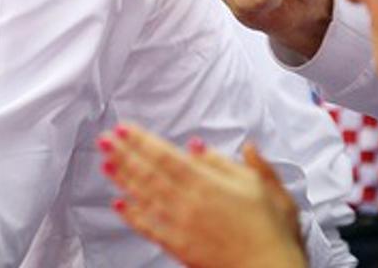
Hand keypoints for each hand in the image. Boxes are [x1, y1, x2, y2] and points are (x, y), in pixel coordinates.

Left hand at [101, 124, 306, 267]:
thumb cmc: (273, 232)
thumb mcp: (267, 188)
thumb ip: (234, 163)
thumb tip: (202, 146)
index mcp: (209, 184)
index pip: (165, 156)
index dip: (141, 141)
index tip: (123, 129)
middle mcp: (189, 203)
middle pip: (149, 173)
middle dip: (124, 154)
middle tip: (104, 140)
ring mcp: (181, 225)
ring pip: (144, 197)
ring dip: (123, 179)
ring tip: (106, 163)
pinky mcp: (179, 247)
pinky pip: (149, 228)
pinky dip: (132, 216)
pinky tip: (120, 205)